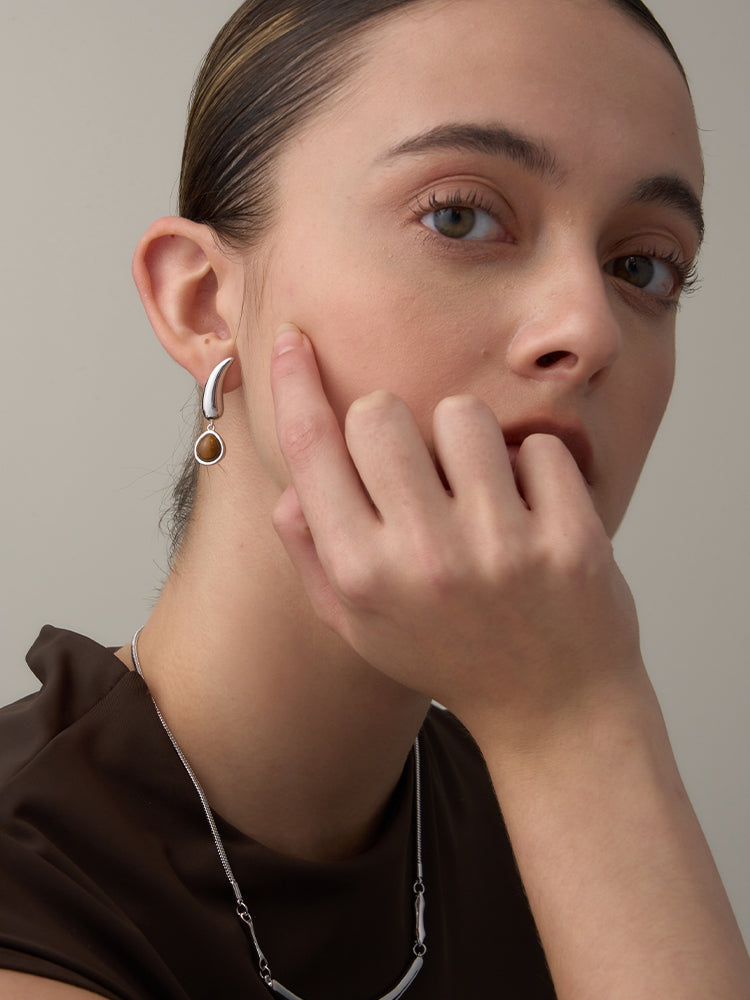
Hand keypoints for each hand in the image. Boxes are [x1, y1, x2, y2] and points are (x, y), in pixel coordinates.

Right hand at [270, 324, 642, 748]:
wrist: (553, 708)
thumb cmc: (447, 656)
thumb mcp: (360, 625)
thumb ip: (314, 556)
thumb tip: (290, 485)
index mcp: (361, 575)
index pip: (310, 450)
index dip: (294, 383)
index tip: (293, 339)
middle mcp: (424, 559)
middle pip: (380, 413)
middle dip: (392, 423)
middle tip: (416, 464)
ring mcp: (501, 549)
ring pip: (462, 414)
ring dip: (467, 440)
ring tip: (480, 491)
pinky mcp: (569, 540)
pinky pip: (539, 446)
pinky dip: (537, 468)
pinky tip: (534, 513)